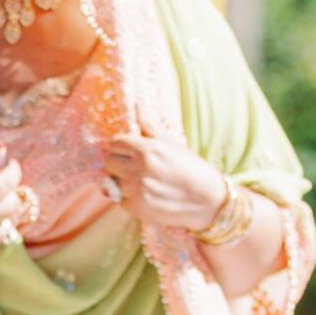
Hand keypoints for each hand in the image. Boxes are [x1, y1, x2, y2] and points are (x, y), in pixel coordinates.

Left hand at [102, 128, 228, 233]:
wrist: (207, 200)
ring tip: (140, 180)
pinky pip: (119, 198)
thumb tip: (137, 106)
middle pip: (108, 161)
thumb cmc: (191, 168)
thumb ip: (150, 127)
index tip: (127, 149)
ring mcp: (136, 190)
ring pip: (111, 181)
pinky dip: (127, 196)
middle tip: (131, 165)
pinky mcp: (136, 208)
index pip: (115, 142)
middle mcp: (138, 170)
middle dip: (117, 161)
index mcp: (147, 150)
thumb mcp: (173, 143)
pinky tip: (143, 193)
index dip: (120, 145)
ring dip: (121, 179)